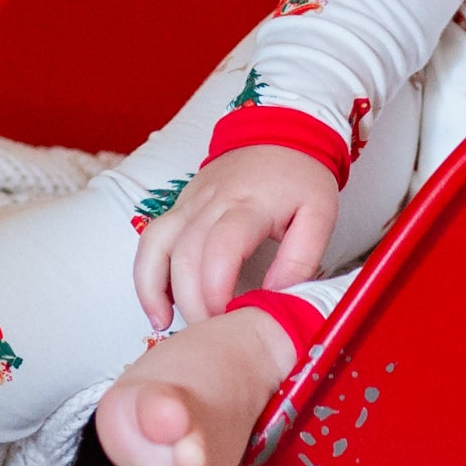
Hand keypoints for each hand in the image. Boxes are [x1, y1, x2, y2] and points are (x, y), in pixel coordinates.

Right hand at [133, 145, 340, 330]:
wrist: (279, 132)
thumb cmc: (300, 179)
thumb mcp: (320, 215)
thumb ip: (301, 258)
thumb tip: (274, 299)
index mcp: (250, 203)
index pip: (222, 246)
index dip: (218, 288)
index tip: (230, 318)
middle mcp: (212, 201)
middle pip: (185, 254)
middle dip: (193, 302)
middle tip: (212, 332)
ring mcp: (189, 202)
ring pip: (157, 245)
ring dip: (155, 290)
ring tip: (167, 325)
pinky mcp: (179, 207)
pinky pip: (150, 241)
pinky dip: (145, 276)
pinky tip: (158, 308)